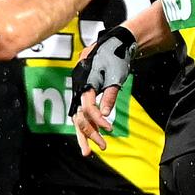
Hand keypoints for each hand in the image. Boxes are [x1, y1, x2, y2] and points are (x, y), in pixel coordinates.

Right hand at [68, 27, 135, 154]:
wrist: (113, 43)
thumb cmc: (116, 58)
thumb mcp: (116, 76)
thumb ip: (110, 95)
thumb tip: (104, 115)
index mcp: (85, 81)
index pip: (88, 107)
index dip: (98, 120)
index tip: (110, 129)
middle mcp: (78, 86)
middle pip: (79, 115)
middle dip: (89, 133)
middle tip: (101, 148)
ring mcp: (79, 88)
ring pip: (78, 115)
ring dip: (85, 133)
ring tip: (90, 151)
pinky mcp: (83, 90)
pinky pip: (82, 110)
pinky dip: (87, 123)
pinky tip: (91, 135)